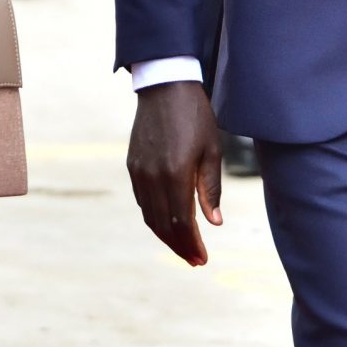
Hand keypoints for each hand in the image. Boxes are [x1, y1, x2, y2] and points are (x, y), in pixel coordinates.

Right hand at [127, 80, 222, 265]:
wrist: (164, 87)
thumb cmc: (195, 116)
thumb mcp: (212, 151)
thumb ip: (210, 189)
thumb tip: (213, 223)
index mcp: (176, 173)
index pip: (182, 221)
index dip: (192, 244)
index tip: (203, 259)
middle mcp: (153, 176)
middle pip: (163, 224)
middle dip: (179, 246)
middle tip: (195, 260)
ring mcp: (139, 171)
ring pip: (149, 215)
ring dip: (166, 235)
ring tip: (183, 247)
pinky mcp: (132, 165)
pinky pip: (142, 200)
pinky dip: (154, 216)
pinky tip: (168, 221)